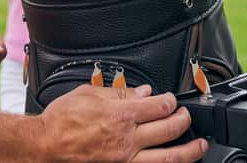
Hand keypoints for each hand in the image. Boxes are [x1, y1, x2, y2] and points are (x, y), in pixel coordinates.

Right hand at [37, 84, 207, 161]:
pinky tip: (174, 161)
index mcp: (120, 114)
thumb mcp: (88, 94)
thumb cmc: (61, 120)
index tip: (171, 99)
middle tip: (187, 116)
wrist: (46, 146)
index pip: (158, 106)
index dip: (170, 101)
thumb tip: (142, 91)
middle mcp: (127, 138)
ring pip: (169, 158)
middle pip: (169, 129)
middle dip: (183, 120)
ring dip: (190, 151)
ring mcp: (126, 159)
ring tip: (200, 145)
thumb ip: (118, 92)